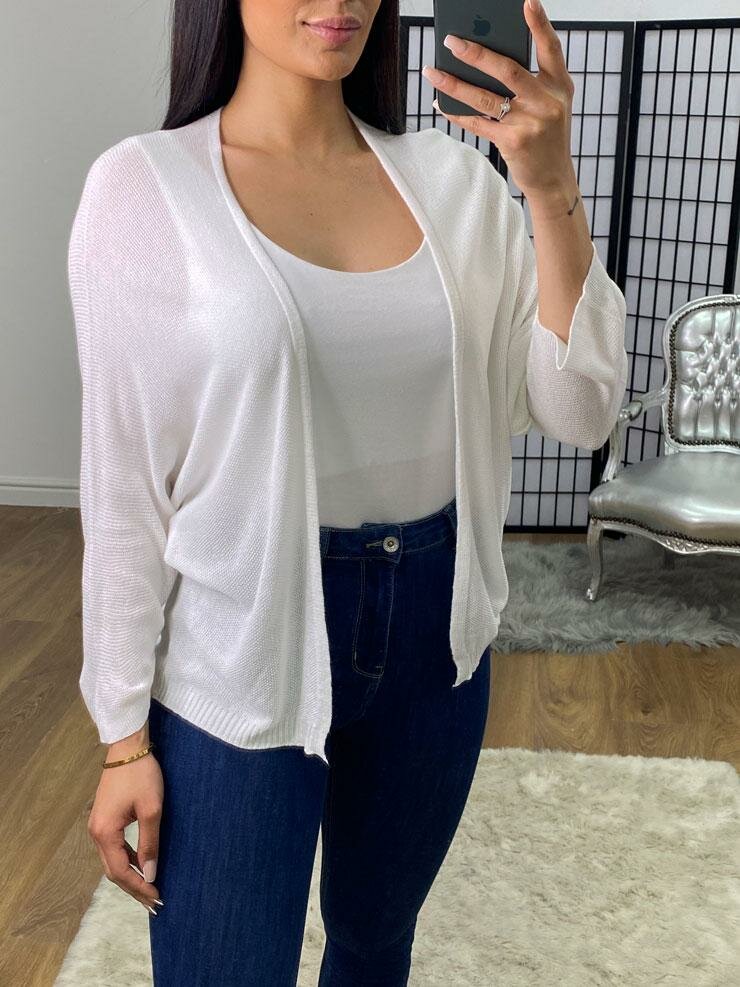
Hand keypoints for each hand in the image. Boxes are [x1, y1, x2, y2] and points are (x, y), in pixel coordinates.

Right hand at [87, 740, 163, 914]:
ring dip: (131, 874)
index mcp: (104, 833)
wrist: (128, 747)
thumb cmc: (141, 775)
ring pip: (113, 860)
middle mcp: (96, 833)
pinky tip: (142, 863)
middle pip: (113, 870)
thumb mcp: (151, 809)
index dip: (138, 887)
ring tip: (150, 887)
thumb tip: (150, 873)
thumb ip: (149, 843)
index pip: (121, 871)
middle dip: (134, 887)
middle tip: (154, 902)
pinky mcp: (104, 818)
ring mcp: (98, 826)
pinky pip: (114, 847)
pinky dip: (128, 859)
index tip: (156, 899)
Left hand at [422, 0, 576, 200]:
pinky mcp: (513, 142)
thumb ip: (531, 84)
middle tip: (452, 41)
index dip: (540, 24)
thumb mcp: (550, 106)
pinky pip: (477, 123)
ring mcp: (530, 123)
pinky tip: (440, 104)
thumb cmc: (547, 137)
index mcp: (560, 86)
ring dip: (454, 84)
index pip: (551, 49)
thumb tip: (486, 61)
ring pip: (485, 97)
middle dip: (477, 54)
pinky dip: (456, 113)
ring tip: (432, 72)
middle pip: (508, 70)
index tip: (528, 2)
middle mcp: (547, 102)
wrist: (553, 180)